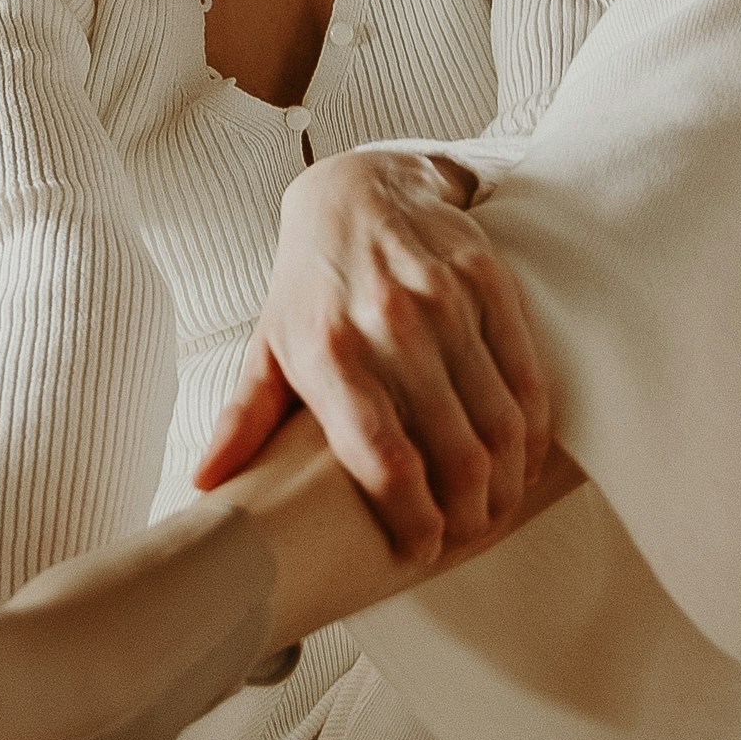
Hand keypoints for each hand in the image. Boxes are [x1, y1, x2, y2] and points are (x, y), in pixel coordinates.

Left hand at [193, 148, 552, 566]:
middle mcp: (389, 327)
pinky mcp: (487, 281)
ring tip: (498, 508)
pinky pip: (525, 372)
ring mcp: (444, 302)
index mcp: (329, 354)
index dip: (413, 519)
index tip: (422, 550)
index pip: (384, 459)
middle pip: (453, 451)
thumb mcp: (268, 348)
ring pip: (499, 419)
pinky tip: (527, 456)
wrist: (356, 189)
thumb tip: (206, 484)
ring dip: (508, 479)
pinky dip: (535, 427)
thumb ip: (243, 420)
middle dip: (469, 512)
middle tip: (468, 535)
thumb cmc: (308, 286)